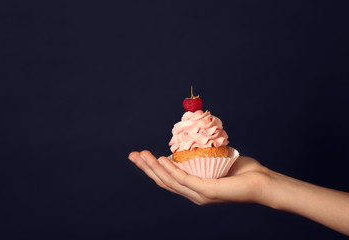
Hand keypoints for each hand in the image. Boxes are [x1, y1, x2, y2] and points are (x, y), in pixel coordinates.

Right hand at [128, 150, 270, 204]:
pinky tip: (160, 159)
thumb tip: (193, 138)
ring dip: (153, 167)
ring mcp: (199, 194)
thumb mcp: (217, 159)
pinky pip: (184, 179)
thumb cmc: (243, 170)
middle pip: (163, 181)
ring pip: (169, 181)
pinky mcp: (206, 191)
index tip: (140, 155)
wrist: (262, 182)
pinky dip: (170, 169)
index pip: (168, 179)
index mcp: (194, 188)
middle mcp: (193, 194)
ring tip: (141, 155)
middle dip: (146, 168)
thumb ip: (203, 154)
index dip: (151, 168)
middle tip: (132, 154)